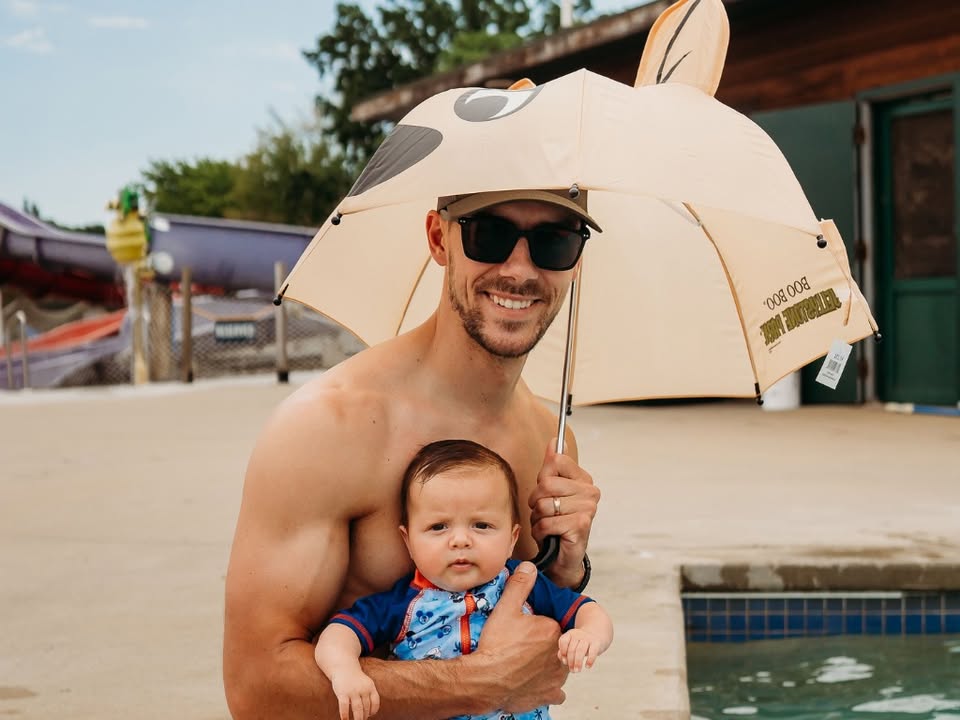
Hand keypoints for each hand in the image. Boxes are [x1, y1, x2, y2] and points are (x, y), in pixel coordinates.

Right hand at [330, 668, 379, 719]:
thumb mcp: (366, 683)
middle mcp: (363, 689)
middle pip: (366, 707)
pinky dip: (345, 715)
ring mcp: (353, 691)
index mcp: (370, 686)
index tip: (370, 715)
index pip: (375, 702)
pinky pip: (345, 707)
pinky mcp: (343, 693)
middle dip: (364, 716)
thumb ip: (369, 695)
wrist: (343, 667)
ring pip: (357, 709)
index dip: (373, 711)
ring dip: (358, 718)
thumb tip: (370, 713)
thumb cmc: (355, 679)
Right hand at [476, 562, 567, 711]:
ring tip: (524, 665)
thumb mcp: (506, 609)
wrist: (487, 680)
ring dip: (547, 665)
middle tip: (520, 648)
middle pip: (555, 645)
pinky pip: (556, 690)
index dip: (535, 627)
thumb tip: (529, 566)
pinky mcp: (550, 694)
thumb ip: (519, 585)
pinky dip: (547, 686)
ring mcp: (557, 677)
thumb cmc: (496, 645)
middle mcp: (560, 654)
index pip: (550, 625)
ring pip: (557, 666)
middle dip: (541, 646)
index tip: (521, 631)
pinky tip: (533, 682)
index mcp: (553, 631)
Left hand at [528, 440, 598, 587]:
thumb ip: (552, 466)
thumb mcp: (551, 491)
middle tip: (545, 513)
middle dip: (536, 501)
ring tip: (547, 525)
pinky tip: (549, 535)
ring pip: (544, 504)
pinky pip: (547, 521)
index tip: (547, 492)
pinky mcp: (581, 525)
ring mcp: (588, 508)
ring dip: (538, 518)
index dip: (543, 478)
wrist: (562, 558)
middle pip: (546, 483)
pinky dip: (541, 531)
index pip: (556, 461)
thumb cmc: (556, 523)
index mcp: (583, 479)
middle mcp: (590, 492)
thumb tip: (555, 441)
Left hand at [558, 628, 600, 671]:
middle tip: (572, 671)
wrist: (597, 634)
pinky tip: (587, 666)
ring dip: (578, 662)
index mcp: (570, 634)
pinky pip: (592, 652)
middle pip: (572, 649)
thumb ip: (564, 652)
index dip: (563, 652)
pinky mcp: (597, 643)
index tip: (565, 662)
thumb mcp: (572, 644)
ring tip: (577, 671)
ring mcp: (587, 638)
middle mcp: (578, 634)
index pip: (563, 641)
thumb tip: (564, 660)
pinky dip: (589, 660)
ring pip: (580, 650)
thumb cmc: (581, 643)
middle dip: (571, 662)